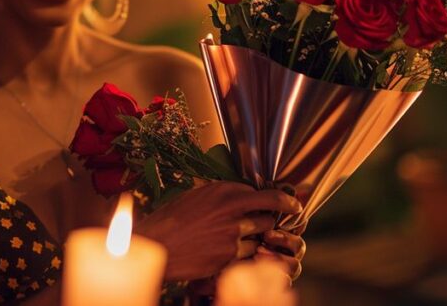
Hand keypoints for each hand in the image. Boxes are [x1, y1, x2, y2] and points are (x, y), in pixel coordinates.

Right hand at [135, 181, 301, 281]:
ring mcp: (232, 234)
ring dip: (255, 239)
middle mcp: (231, 209)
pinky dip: (243, 255)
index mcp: (223, 190)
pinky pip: (248, 254)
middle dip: (268, 221)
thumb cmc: (170, 219)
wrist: (156, 245)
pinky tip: (226, 252)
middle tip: (263, 224)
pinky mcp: (229, 256)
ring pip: (261, 237)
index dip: (278, 201)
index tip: (291, 205)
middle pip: (268, 215)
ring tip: (235, 239)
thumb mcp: (196, 196)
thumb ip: (221, 194)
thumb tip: (242, 194)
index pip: (264, 194)